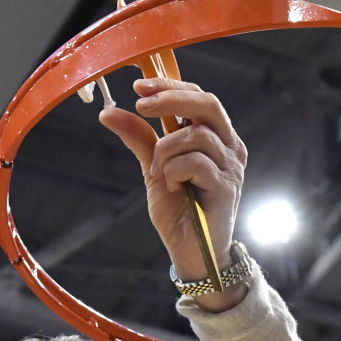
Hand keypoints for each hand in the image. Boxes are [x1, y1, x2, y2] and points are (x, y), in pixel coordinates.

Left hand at [99, 77, 247, 311]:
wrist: (190, 254)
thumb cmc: (178, 213)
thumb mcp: (153, 170)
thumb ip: (139, 139)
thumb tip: (108, 112)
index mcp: (216, 138)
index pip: (199, 96)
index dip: (170, 86)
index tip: (138, 88)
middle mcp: (229, 148)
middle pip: (207, 103)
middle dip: (171, 99)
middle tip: (141, 106)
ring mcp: (231, 167)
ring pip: (195, 135)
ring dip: (166, 151)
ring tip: (158, 174)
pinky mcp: (227, 187)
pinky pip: (195, 162)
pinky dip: (174, 172)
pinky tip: (172, 188)